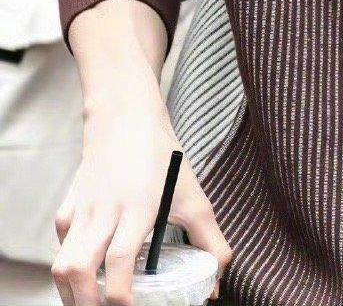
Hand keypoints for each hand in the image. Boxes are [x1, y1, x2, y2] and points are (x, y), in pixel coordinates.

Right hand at [52, 84, 230, 305]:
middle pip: (78, 270)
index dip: (120, 296)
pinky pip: (61, 247)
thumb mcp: (193, 197)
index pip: (118, 261)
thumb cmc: (162, 158)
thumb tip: (218, 282)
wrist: (125, 119)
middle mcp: (103, 212)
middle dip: (87, 305)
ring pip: (61, 264)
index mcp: (137, 209)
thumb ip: (210, 241)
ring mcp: (81, 210)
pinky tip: (87, 273)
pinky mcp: (68, 208)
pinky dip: (68, 267)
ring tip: (92, 304)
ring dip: (71, 294)